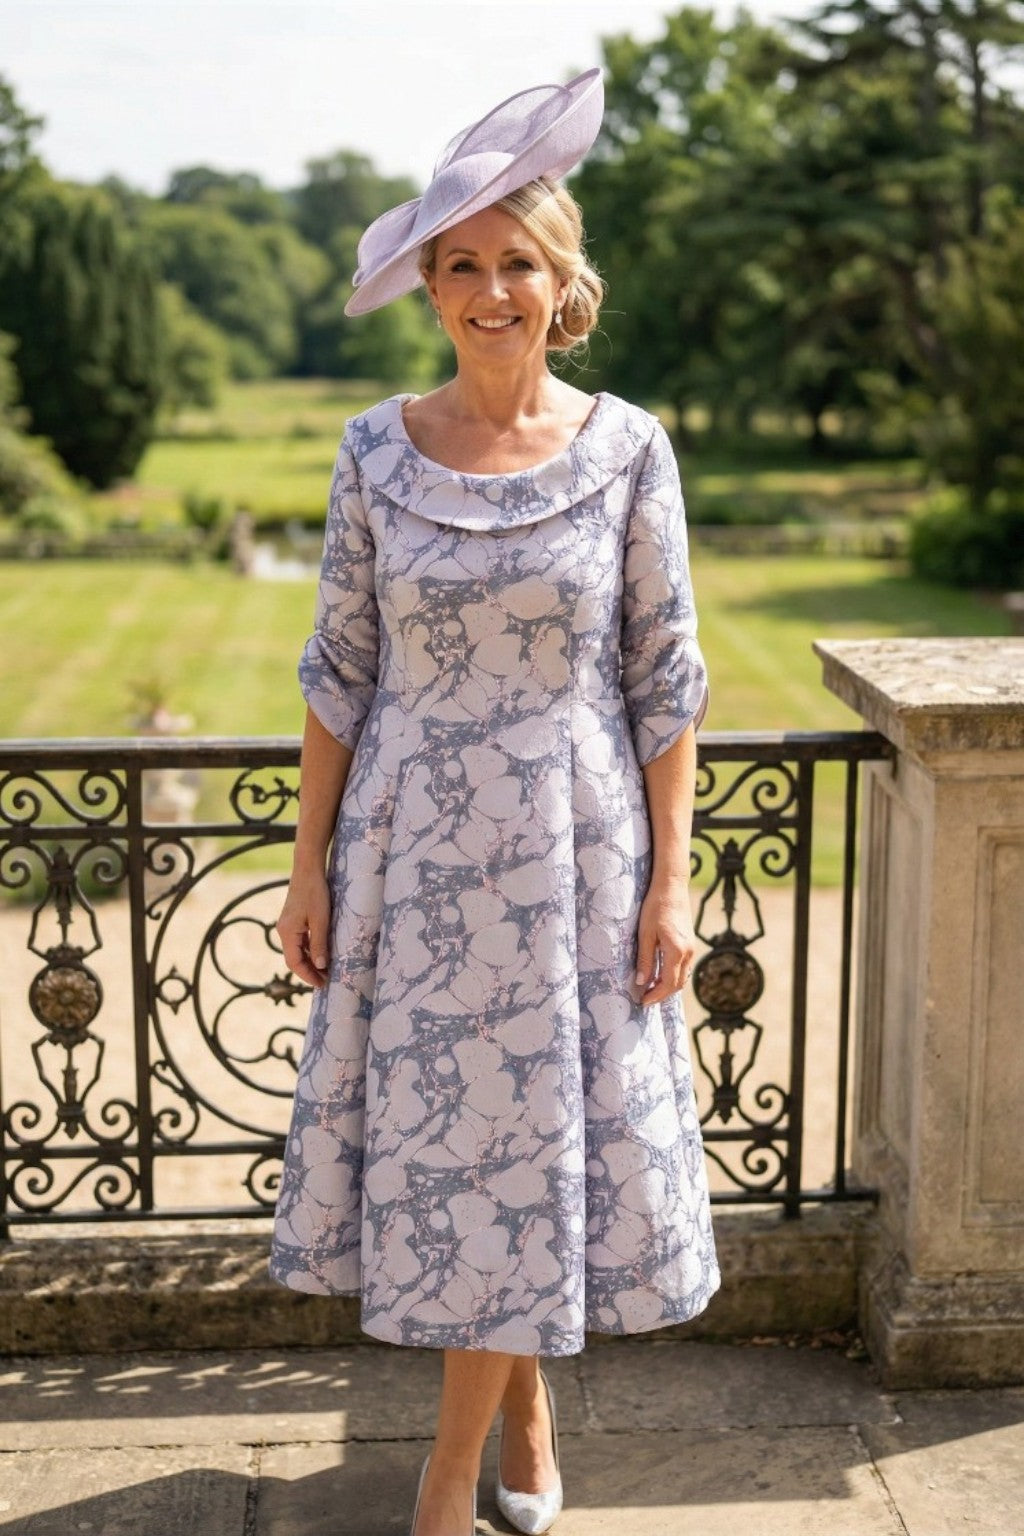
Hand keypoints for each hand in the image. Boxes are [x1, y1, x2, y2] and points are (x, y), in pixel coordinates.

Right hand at [275, 871, 331, 988]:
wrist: (308, 869)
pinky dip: (308, 950)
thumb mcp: (321, 920)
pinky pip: (299, 941)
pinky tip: (320, 953)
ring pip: (296, 950)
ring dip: (309, 961)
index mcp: (288, 932)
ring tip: (325, 970)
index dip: (308, 975)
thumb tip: (321, 966)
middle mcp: (284, 931)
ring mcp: (287, 925)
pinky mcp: (293, 919)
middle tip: (326, 981)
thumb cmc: (315, 892)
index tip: (322, 984)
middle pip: (294, 959)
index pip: (294, 963)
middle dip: (309, 971)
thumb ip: (319, 944)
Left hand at [634, 878, 696, 1007]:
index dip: (655, 995)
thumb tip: (641, 982)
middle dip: (662, 994)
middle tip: (645, 999)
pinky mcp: (690, 943)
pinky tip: (660, 974)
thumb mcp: (645, 934)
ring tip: (650, 989)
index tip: (642, 1001)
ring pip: (682, 976)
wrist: (671, 887)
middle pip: (677, 984)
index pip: (668, 984)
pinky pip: (684, 967)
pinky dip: (673, 976)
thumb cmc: (655, 907)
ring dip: (668, 986)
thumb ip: (645, 960)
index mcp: (676, 951)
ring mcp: (691, 948)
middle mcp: (688, 952)